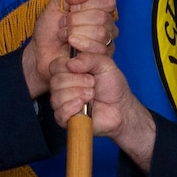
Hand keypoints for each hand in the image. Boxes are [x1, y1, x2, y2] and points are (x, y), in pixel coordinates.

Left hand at [22, 0, 116, 97]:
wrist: (41, 53)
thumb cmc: (49, 30)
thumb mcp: (55, 5)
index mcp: (99, 9)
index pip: (108, 1)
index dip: (88, 4)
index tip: (71, 9)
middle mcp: (107, 24)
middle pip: (102, 17)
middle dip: (76, 20)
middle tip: (64, 25)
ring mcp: (107, 42)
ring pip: (101, 33)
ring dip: (76, 33)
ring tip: (66, 36)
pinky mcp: (103, 58)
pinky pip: (99, 49)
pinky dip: (81, 45)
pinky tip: (71, 45)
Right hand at [50, 54, 157, 168]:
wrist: (120, 108)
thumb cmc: (112, 87)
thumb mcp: (105, 65)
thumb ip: (89, 58)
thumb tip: (70, 63)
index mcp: (69, 71)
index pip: (55, 66)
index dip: (69, 67)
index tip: (87, 71)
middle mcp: (62, 86)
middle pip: (55, 81)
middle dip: (78, 82)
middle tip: (93, 85)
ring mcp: (62, 103)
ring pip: (57, 97)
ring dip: (78, 95)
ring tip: (91, 96)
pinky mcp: (65, 118)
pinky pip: (60, 112)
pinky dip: (72, 108)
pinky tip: (83, 106)